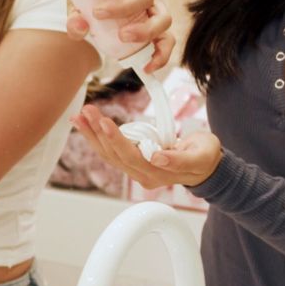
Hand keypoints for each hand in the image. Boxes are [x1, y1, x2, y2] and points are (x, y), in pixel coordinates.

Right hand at [64, 0, 173, 71]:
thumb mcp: (78, 7)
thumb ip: (77, 22)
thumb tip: (77, 30)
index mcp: (142, 13)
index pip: (163, 36)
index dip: (162, 52)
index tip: (149, 68)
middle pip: (162, 19)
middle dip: (145, 32)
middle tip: (121, 36)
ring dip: (124, 8)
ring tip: (98, 12)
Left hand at [71, 104, 221, 187]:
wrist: (205, 167)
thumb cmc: (205, 156)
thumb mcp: (201, 155)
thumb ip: (180, 159)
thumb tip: (156, 158)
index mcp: (159, 173)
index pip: (132, 156)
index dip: (116, 139)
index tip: (104, 122)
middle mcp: (142, 175)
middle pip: (114, 154)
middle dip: (99, 131)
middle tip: (88, 110)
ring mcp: (135, 170)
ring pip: (108, 153)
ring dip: (92, 133)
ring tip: (79, 115)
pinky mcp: (131, 163)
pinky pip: (109, 151)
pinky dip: (95, 136)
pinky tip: (84, 123)